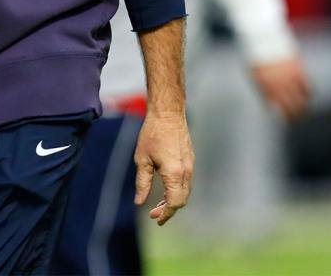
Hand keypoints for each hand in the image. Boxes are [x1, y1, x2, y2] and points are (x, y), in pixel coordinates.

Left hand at [133, 111, 193, 225]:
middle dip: (169, 210)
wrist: (168, 113)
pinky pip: (187, 182)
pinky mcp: (190, 160)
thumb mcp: (142, 159)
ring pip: (185, 192)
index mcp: (174, 173)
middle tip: (154, 214)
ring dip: (173, 201)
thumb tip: (139, 202)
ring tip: (158, 204)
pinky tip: (166, 190)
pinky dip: (178, 191)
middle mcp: (186, 172)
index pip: (174, 203)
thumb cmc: (152, 134)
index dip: (165, 213)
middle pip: (182, 200)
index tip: (154, 218)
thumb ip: (142, 183)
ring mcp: (191, 166)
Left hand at [250, 56, 309, 121]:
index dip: (281, 116)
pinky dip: (309, 93)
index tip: (284, 121)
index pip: (275, 108)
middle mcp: (278, 86)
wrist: (264, 40)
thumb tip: (269, 104)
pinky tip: (308, 96)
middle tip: (296, 121)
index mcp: (266, 88)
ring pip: (300, 100)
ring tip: (304, 113)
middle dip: (293, 117)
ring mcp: (289, 79)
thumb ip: (262, 89)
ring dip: (304, 108)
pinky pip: (307, 87)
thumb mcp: (254, 75)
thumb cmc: (257, 57)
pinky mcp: (298, 71)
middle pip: (289, 107)